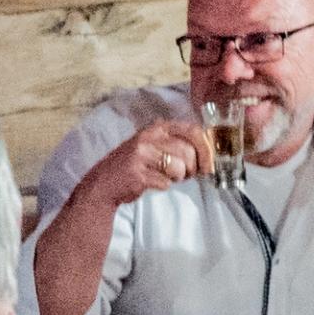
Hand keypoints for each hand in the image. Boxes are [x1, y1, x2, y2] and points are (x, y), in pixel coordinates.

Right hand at [89, 118, 222, 207]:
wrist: (104, 183)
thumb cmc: (136, 165)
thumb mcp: (155, 145)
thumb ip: (178, 143)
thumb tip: (209, 153)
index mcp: (157, 128)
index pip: (193, 131)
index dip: (206, 149)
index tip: (208, 164)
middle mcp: (149, 137)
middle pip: (188, 151)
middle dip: (193, 168)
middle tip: (187, 175)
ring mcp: (141, 155)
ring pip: (178, 168)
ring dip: (178, 178)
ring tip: (167, 177)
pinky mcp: (137, 174)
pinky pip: (165, 183)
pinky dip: (163, 186)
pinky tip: (153, 182)